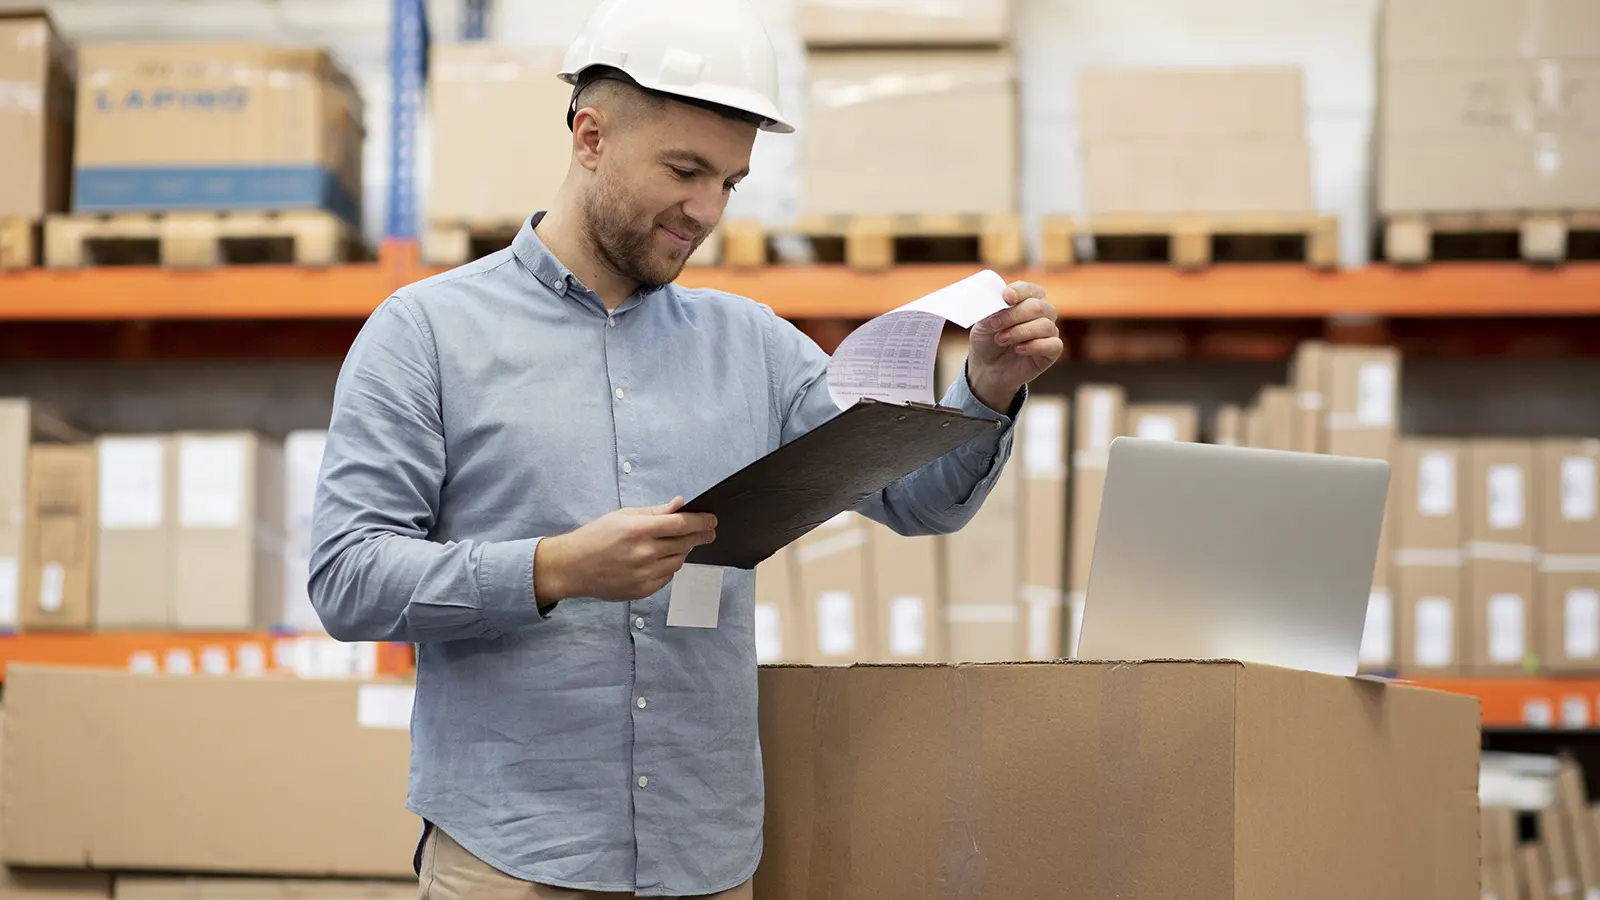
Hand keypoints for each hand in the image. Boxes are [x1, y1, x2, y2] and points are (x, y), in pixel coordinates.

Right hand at [534, 497, 716, 603]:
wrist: (572, 567)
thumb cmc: (595, 537)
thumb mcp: (623, 516)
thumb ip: (654, 512)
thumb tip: (679, 505)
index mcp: (638, 530)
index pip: (681, 524)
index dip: (701, 521)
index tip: (712, 520)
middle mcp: (643, 553)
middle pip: (685, 543)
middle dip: (700, 536)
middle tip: (708, 531)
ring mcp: (643, 574)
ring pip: (679, 562)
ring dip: (683, 551)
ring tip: (679, 544)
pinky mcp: (642, 590)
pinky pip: (667, 578)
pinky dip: (668, 567)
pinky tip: (660, 560)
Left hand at [967, 281, 1063, 411]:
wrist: (988, 368)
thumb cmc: (988, 340)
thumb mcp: (983, 323)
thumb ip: (991, 310)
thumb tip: (997, 301)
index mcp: (1028, 299)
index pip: (1030, 289)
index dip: (1018, 292)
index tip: (1005, 298)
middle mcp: (1043, 312)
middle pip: (1037, 307)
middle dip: (1013, 316)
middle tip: (994, 325)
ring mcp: (1049, 331)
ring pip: (1045, 325)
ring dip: (1019, 332)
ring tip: (1001, 339)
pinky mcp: (1052, 351)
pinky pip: (1054, 344)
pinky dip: (1035, 346)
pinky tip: (1019, 349)